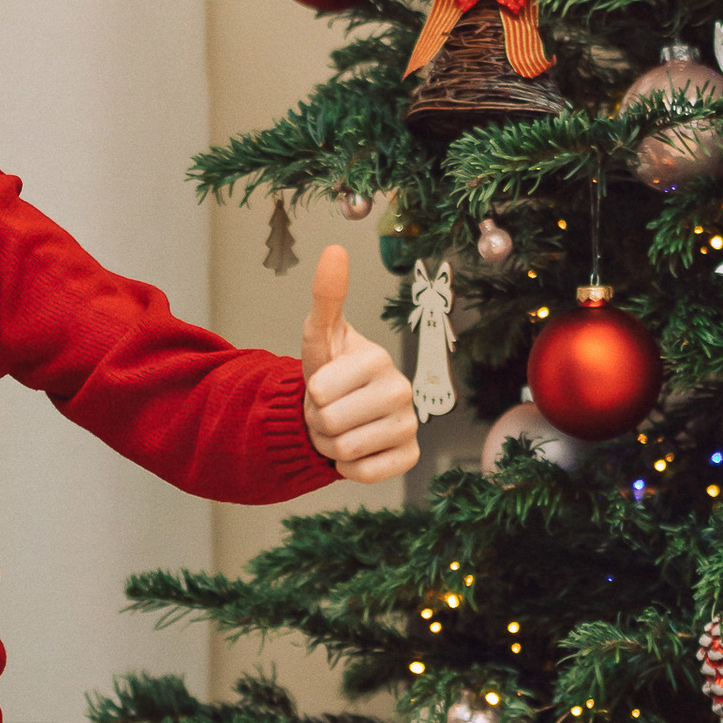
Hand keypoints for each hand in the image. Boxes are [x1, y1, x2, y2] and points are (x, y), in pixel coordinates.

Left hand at [299, 244, 419, 484]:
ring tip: (341, 427)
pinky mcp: (410, 457)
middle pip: (332, 423)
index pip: (322, 392)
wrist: (340, 412)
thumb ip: (326, 296)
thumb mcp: (320, 336)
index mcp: (379, 359)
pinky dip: (350, 468)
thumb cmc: (330, 372)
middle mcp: (403, 390)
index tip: (324, 386)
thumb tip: (334, 248)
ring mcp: (410, 425)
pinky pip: (364, 474)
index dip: (312, 394)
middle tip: (330, 410)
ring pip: (345, 451)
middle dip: (319, 422)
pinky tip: (358, 449)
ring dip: (331, 445)